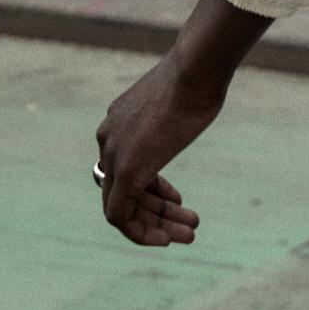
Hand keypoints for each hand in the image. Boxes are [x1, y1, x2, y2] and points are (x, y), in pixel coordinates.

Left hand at [93, 0, 269, 245]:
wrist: (196, 71)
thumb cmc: (200, 78)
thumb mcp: (182, 98)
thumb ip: (175, 112)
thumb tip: (199, 95)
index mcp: (117, 122)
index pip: (124, 169)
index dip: (153, 191)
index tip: (177, 198)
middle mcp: (108, 140)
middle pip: (124, 191)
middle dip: (157, 212)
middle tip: (188, 226)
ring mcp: (113, 155)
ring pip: (123, 208)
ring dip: (155, 227)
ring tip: (189, 236)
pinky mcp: (125, 171)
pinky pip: (120, 216)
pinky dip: (143, 232)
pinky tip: (170, 238)